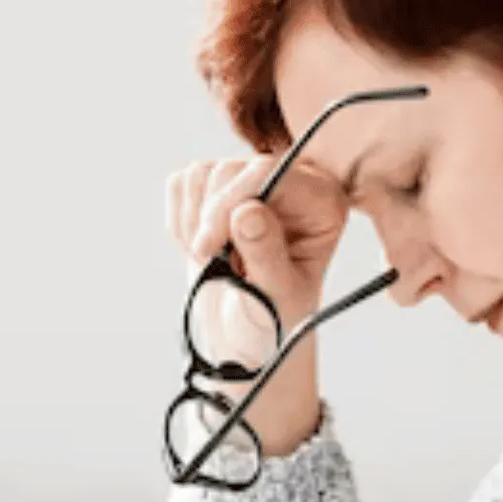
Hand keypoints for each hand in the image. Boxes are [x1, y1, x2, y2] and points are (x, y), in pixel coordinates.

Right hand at [165, 154, 348, 336]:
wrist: (247, 332)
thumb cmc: (273, 316)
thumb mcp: (278, 297)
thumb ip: (267, 255)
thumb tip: (247, 211)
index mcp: (322, 203)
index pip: (269, 173)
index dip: (230, 203)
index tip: (209, 247)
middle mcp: (291, 183)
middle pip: (231, 169)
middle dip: (209, 219)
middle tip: (208, 260)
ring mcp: (250, 181)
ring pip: (201, 174)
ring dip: (194, 224)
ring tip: (213, 260)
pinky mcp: (216, 188)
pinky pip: (181, 185)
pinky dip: (181, 222)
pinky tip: (202, 250)